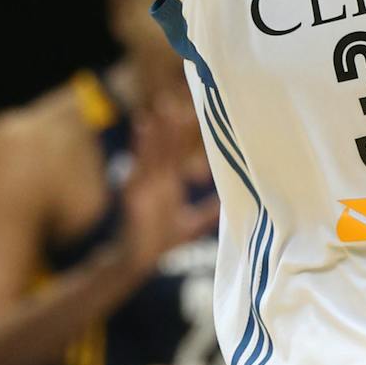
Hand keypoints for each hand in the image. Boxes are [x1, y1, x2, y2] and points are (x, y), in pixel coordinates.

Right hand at [116, 93, 218, 276]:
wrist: (140, 263)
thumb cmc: (161, 242)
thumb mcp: (192, 224)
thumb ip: (209, 212)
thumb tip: (231, 203)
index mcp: (168, 184)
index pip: (175, 154)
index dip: (180, 135)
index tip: (188, 112)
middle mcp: (156, 181)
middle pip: (163, 148)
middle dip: (167, 126)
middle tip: (173, 101)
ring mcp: (143, 185)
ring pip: (151, 154)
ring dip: (155, 132)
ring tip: (159, 111)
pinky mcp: (134, 194)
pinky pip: (137, 167)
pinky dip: (139, 148)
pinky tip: (142, 129)